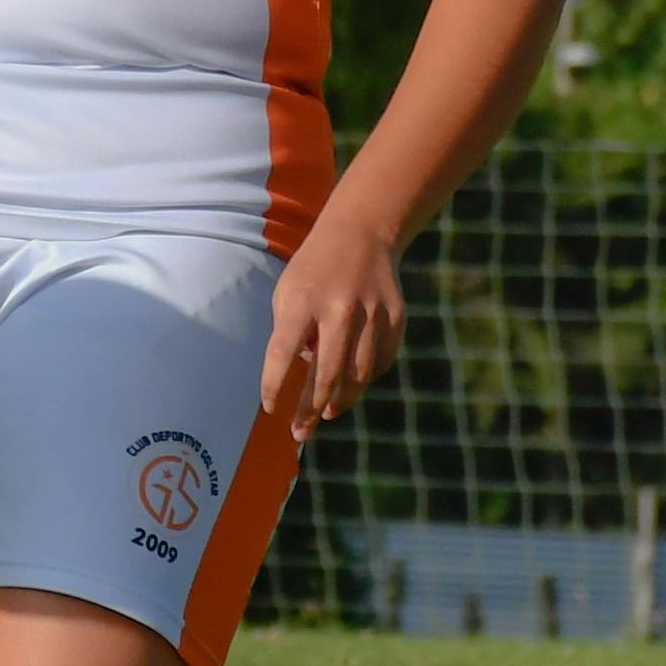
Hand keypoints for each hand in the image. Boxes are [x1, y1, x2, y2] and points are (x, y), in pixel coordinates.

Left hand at [262, 207, 406, 441]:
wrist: (361, 233)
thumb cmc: (313, 270)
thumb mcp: (287, 293)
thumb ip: (291, 335)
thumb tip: (305, 376)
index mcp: (302, 300)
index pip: (282, 353)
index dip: (274, 385)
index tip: (270, 409)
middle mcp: (339, 308)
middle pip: (325, 373)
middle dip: (310, 409)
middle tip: (299, 432)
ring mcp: (372, 313)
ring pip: (358, 374)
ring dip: (341, 399)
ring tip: (327, 413)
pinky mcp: (395, 317)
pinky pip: (381, 361)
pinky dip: (366, 378)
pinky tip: (354, 385)